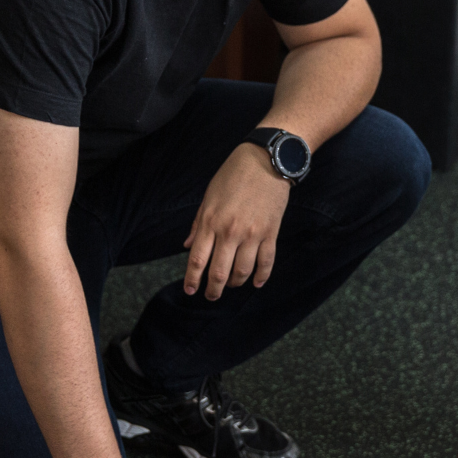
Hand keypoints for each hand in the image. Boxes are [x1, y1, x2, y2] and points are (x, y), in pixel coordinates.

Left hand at [184, 143, 290, 300]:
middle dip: (213, 290)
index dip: (192, 279)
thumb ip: (198, 224)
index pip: (197, 259)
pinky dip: (261, 276)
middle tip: (212, 296)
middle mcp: (230, 232)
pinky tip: (257, 283)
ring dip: (235, 284)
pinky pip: (266, 262)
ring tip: (232, 285)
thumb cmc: (233, 175)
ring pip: (242, 272)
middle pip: (219, 273)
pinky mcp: (270, 233)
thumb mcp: (209, 197)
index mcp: (211, 222)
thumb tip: (188, 245)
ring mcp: (252, 234)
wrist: (266, 161)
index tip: (191, 290)